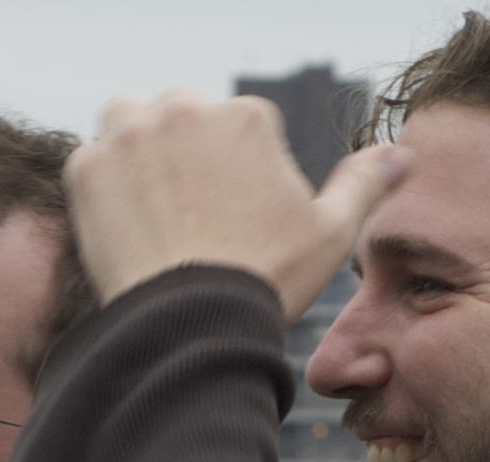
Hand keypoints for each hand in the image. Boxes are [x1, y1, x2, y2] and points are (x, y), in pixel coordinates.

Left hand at [67, 89, 408, 320]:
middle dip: (183, 148)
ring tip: (153, 203)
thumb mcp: (332, 233)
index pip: (233, 123)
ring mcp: (131, 136)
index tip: (229, 208)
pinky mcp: (88, 169)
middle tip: (189, 208)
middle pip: (178, 113)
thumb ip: (364, 184)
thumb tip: (401, 156)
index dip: (232, 165)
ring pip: (128, 120)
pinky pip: (90, 160)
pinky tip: (125, 225)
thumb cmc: (265, 279)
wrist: (191, 323)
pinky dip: (102, 186)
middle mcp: (184, 111)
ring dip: (137, 148)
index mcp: (245, 115)